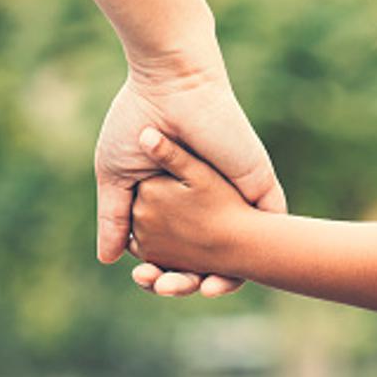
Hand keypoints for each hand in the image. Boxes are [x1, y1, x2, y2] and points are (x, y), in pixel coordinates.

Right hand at [94, 45, 285, 295]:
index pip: (174, 251)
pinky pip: (268, 234)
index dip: (160, 271)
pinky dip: (254, 262)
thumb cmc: (137, 122)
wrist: (172, 86)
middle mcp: (208, 204)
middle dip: (186, 282)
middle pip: (205, 259)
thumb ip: (114, 218)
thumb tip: (108, 260)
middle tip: (163, 288)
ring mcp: (235, 198)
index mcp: (176, 201)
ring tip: (197, 290)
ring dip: (219, 280)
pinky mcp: (260, 188)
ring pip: (237, 255)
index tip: (144, 279)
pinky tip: (230, 280)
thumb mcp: (117, 177)